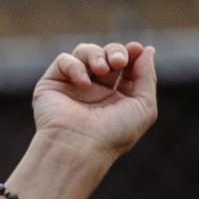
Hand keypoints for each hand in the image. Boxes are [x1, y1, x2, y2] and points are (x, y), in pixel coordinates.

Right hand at [30, 40, 157, 161]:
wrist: (80, 148)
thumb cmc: (113, 134)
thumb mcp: (143, 106)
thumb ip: (147, 76)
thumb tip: (146, 49)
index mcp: (116, 95)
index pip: (125, 64)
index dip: (132, 53)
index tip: (136, 50)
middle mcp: (94, 89)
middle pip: (107, 54)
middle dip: (116, 52)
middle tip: (118, 62)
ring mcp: (72, 86)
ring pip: (85, 52)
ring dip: (96, 55)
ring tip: (101, 69)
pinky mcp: (51, 84)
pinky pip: (64, 60)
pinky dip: (75, 66)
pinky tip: (83, 82)